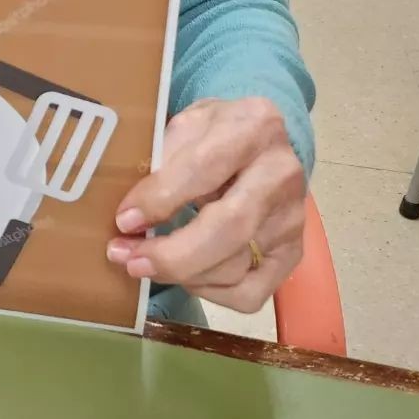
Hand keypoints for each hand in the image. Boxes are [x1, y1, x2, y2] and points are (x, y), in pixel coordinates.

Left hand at [105, 98, 305, 312]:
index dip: (161, 198)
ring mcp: (292, 217)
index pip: (204, 167)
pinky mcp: (293, 253)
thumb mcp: (185, 125)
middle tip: (129, 259)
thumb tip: (128, 214)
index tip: (124, 219)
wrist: (258, 141)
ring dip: (182, 275)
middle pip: (229, 227)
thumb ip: (160, 159)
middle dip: (173, 253)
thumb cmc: (211, 132)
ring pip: (236, 265)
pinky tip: (184, 276)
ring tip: (143, 264)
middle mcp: (281, 172)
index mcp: (255, 125)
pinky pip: (250, 293)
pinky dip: (210, 293)